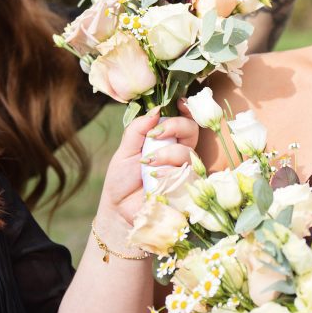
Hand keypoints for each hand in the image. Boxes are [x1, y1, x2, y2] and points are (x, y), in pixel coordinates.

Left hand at [96, 109, 198, 232]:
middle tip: (156, 135)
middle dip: (176, 127)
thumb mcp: (125, 150)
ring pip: (189, 154)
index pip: (184, 119)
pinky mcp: (187, 191)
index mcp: (168, 140)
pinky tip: (155, 178)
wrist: (119, 209)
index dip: (186, 109)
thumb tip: (156, 110)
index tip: (178, 103)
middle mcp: (180, 153)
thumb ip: (138, 129)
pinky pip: (187, 177)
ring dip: (168, 154)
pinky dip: (169, 174)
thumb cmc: (122, 180)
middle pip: (192, 130)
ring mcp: (185, 172)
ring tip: (148, 164)